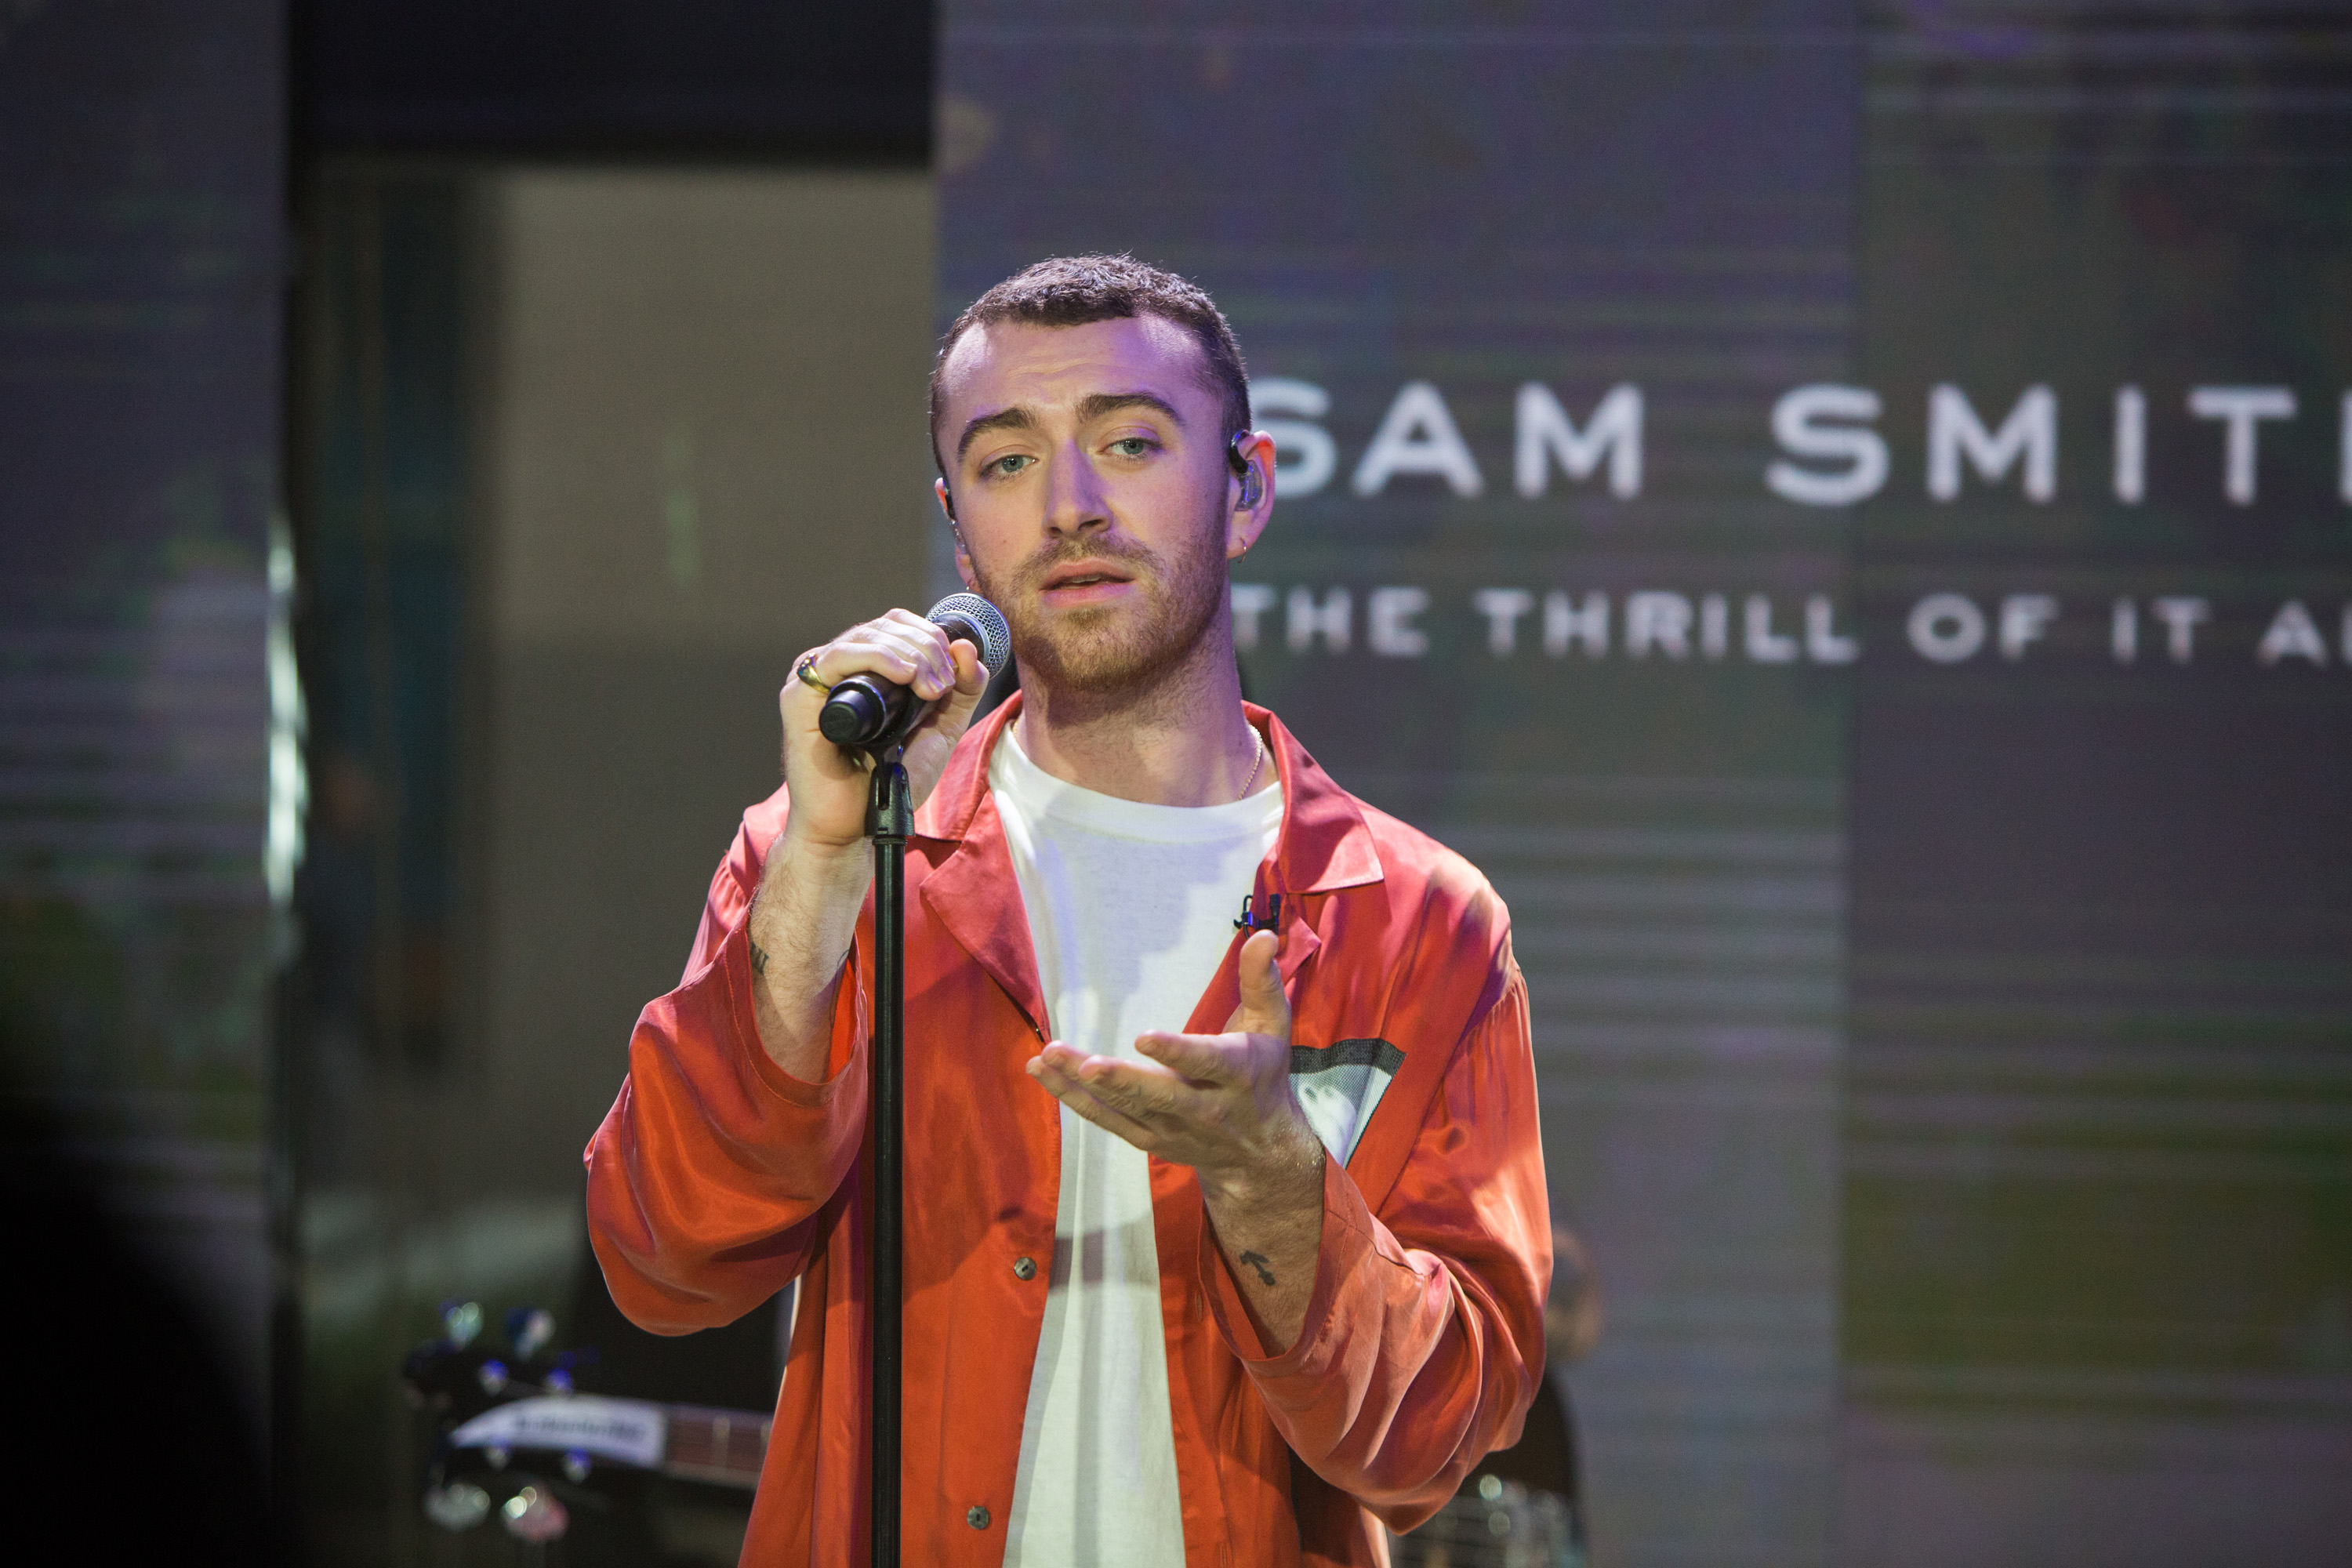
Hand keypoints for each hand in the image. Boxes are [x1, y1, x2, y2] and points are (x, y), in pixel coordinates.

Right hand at [778, 610, 991, 853]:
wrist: (855, 826)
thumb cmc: (888, 781)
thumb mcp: (940, 729)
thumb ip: (961, 691)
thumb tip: (967, 646)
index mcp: (867, 669)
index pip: (898, 625)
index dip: (931, 636)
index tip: (954, 672)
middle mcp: (840, 668)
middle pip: (886, 626)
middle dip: (926, 647)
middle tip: (942, 686)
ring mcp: (817, 680)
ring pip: (866, 635)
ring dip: (910, 654)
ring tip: (930, 689)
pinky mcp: (799, 697)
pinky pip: (837, 658)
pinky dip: (877, 658)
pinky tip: (904, 675)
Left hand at [1025, 930, 1317, 1196]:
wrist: (1260, 1153)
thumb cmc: (1262, 1074)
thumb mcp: (1272, 1026)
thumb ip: (1262, 980)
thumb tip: (1265, 934)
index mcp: (1236, 1074)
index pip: (1207, 1062)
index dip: (1178, 1052)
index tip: (1144, 1037)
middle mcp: (1204, 1108)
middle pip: (1159, 1096)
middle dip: (1122, 1080)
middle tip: (1087, 1063)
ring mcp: (1172, 1128)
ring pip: (1124, 1109)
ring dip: (1081, 1087)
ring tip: (1048, 1057)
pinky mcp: (1148, 1139)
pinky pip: (1106, 1121)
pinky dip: (1072, 1100)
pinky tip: (1042, 1073)